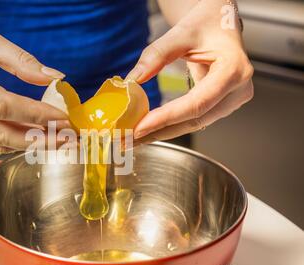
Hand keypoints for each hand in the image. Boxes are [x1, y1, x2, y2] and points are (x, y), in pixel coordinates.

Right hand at [0, 5, 67, 149]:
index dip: (34, 115)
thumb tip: (55, 79)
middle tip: (67, 138)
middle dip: (37, 139)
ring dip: (29, 143)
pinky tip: (36, 135)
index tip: (62, 118)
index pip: (1, 106)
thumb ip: (20, 60)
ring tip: (58, 139)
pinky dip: (14, 138)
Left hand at [127, 0, 253, 140]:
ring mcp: (232, 100)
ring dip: (162, 132)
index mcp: (234, 69)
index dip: (167, 118)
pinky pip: (194, 119)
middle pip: (195, 119)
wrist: (221, 22)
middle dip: (159, 131)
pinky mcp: (222, 105)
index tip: (140, 127)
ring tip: (133, 139)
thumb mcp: (180, 33)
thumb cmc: (208, 23)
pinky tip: (149, 130)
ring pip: (194, 123)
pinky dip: (170, 125)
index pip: (196, 102)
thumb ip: (156, 55)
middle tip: (129, 140)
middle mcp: (238, 89)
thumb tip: (133, 79)